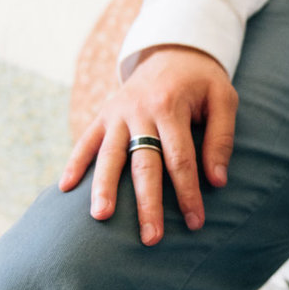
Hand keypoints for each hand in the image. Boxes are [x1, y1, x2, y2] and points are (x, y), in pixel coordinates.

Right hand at [59, 45, 239, 246]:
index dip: (187, 193)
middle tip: (150, 238)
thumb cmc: (202, 82)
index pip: (180, 159)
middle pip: (143, 164)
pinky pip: (86, 142)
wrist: (172, 51)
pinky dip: (74, 163)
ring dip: (103, 188)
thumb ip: (221, 138)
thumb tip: (216, 181)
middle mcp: (139, 111)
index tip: (195, 222)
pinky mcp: (103, 115)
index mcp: (170, 106)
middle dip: (147, 204)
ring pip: (109, 156)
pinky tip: (64, 189)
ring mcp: (116, 114)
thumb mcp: (224, 99)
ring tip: (102, 217)